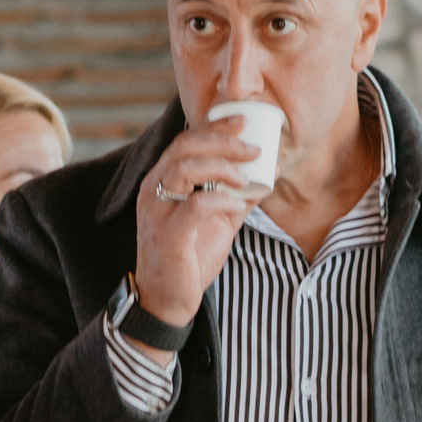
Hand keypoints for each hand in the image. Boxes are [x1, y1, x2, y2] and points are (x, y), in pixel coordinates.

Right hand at [132, 121, 259, 330]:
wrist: (168, 301)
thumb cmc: (189, 258)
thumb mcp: (217, 221)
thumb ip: (236, 196)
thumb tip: (267, 175)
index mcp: (162, 181)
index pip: (185, 141)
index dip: (215, 128)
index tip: (245, 120)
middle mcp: (153, 190)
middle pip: (185, 147)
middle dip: (223, 140)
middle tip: (254, 147)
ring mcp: (157, 211)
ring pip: (185, 168)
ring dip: (222, 166)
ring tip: (245, 175)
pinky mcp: (168, 234)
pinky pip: (195, 205)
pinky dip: (221, 200)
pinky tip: (237, 204)